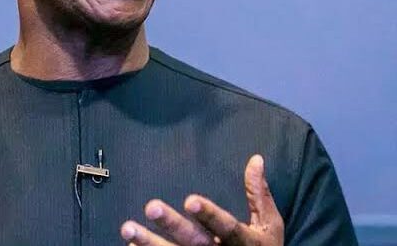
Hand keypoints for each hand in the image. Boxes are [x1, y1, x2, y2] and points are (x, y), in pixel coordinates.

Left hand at [120, 155, 283, 245]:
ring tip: (127, 228)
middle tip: (151, 207)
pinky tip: (130, 244)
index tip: (189, 200)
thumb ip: (259, 194)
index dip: (209, 214)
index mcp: (243, 241)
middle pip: (194, 241)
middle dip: (172, 225)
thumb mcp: (269, 225)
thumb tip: (256, 158)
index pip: (226, 227)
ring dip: (150, 243)